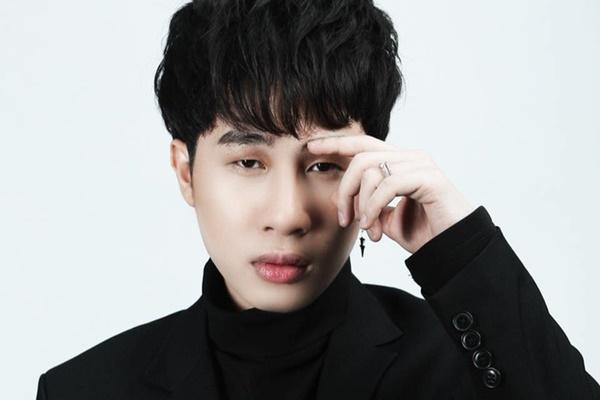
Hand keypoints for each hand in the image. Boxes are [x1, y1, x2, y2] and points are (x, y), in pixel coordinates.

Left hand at [307, 134, 476, 253]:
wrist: (456, 249)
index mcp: (398, 163)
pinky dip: (374, 206)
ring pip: (372, 170)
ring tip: (364, 227)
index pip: (363, 144)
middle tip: (343, 218)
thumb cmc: (425, 232)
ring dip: (361, 203)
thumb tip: (342, 201)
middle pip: (361, 157)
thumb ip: (367, 206)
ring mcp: (421, 165)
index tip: (311, 146)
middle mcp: (410, 158)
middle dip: (344, 189)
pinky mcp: (430, 178)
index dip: (336, 143)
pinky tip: (373, 226)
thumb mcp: (386, 220)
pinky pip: (389, 184)